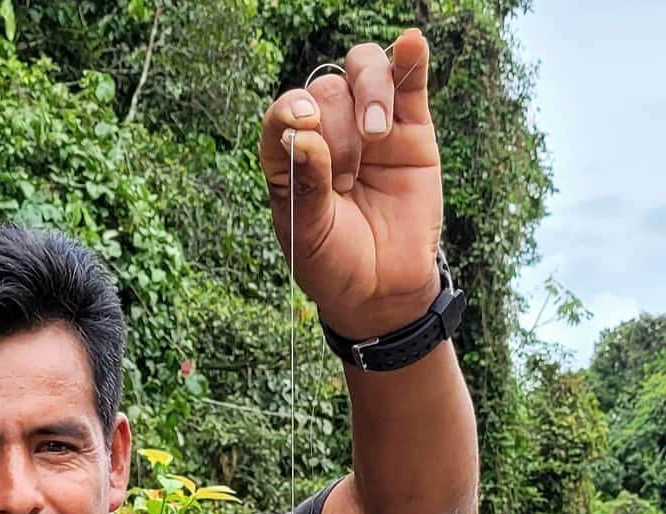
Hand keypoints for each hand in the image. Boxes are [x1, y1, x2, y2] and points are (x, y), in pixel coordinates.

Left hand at [258, 28, 442, 338]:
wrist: (382, 289)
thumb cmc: (335, 264)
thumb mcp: (309, 233)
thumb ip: (305, 184)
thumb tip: (301, 132)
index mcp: (291, 159)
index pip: (283, 115)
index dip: (288, 111)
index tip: (300, 124)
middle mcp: (328, 137)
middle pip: (325, 92)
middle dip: (335, 125)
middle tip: (347, 176)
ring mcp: (370, 130)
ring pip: (363, 74)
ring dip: (368, 92)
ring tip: (376, 135)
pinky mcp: (411, 131)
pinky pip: (410, 82)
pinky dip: (409, 58)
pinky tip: (408, 44)